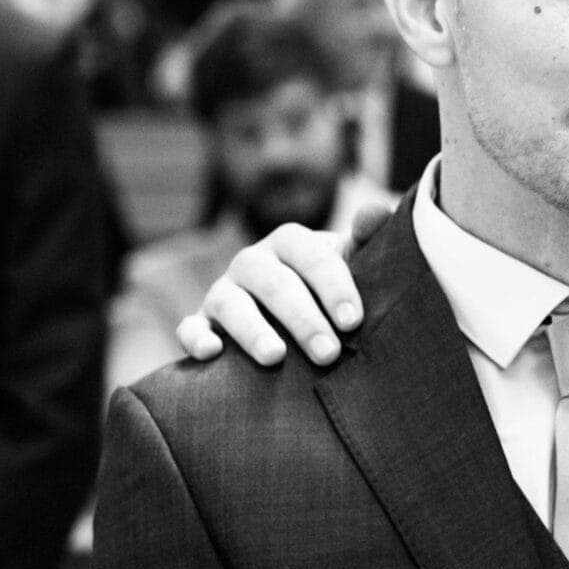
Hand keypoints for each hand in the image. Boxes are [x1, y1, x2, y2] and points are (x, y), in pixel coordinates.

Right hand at [175, 207, 384, 365]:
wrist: (290, 308)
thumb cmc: (327, 284)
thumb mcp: (350, 258)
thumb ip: (365, 237)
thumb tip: (379, 210)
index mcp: (290, 241)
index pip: (312, 257)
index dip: (334, 288)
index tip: (353, 322)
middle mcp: (253, 261)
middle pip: (276, 285)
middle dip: (303, 319)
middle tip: (328, 354)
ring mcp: (223, 290)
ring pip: (232, 305)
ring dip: (253, 331)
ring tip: (276, 358)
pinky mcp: (201, 321)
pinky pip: (189, 328)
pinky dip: (196, 338)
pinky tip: (212, 353)